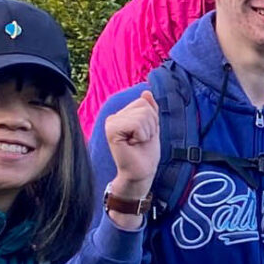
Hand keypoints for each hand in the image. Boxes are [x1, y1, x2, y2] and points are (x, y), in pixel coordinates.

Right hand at [105, 89, 160, 203]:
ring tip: (138, 142)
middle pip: (144, 107)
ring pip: (142, 115)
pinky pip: (136, 124)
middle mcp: (114, 116)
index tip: (145, 134)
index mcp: (122, 114)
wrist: (141, 172)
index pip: (145, 102)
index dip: (152, 120)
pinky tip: (133, 144)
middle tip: (141, 140)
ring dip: (146, 132)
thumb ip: (150, 110)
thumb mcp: (152, 127)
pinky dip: (141, 135)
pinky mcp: (111, 130)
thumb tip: (146, 91)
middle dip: (150, 125)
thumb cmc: (146, 153)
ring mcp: (111, 122)